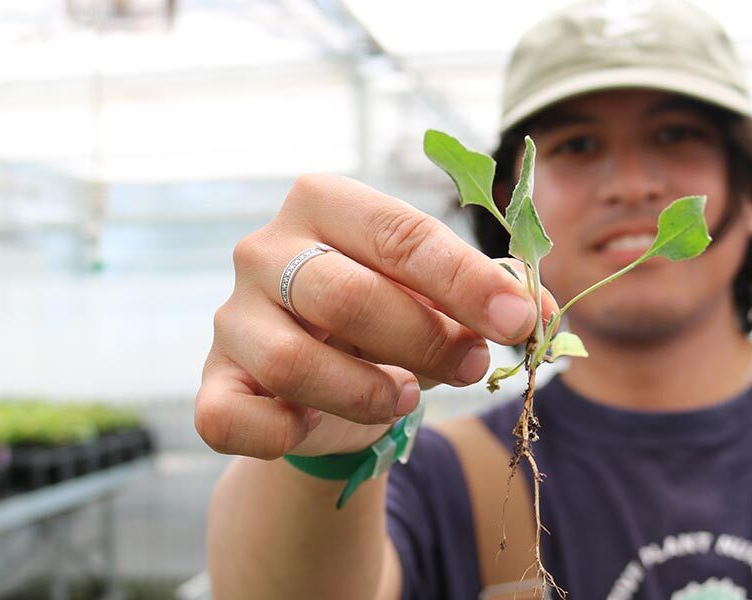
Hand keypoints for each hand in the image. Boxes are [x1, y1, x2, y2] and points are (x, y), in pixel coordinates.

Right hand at [195, 174, 548, 458]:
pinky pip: (228, 418)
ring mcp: (230, 316)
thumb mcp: (433, 297)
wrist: (318, 377)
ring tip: (404, 398)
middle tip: (474, 365)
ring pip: (292, 362)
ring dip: (366, 392)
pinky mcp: (213, 381)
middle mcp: (263, 250)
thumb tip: (538, 315)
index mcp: (322, 202)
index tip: (520, 320)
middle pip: (347, 296)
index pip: (399, 233)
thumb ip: (483, 298)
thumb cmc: (382, 320)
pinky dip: (282, 433)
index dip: (466, 281)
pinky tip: (316, 425)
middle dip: (426, 341)